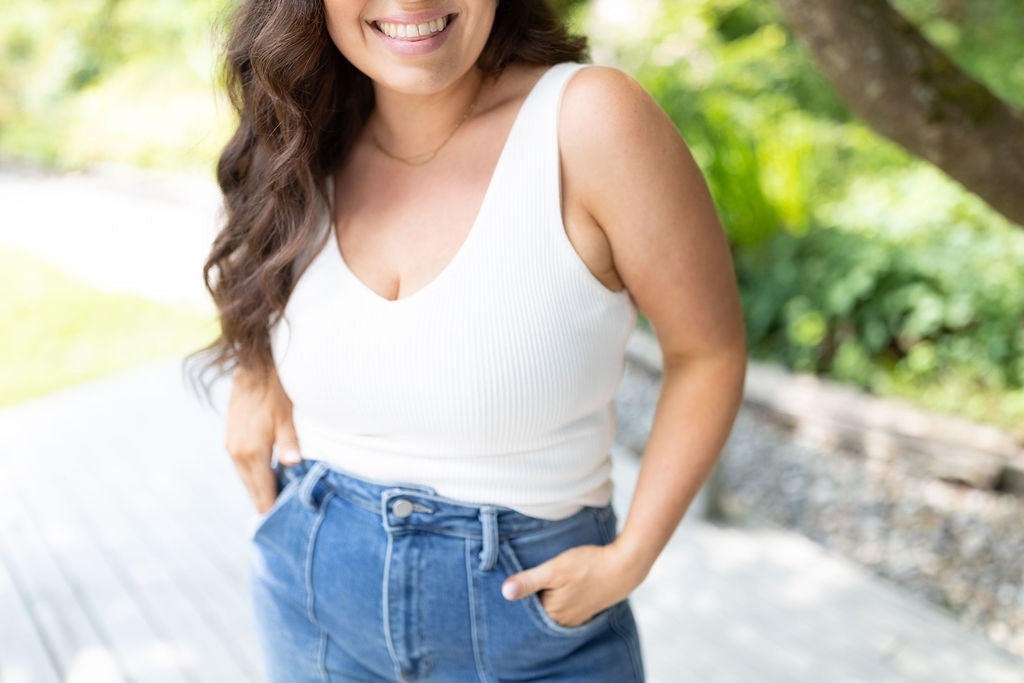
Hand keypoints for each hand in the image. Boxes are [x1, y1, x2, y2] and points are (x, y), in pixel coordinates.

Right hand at [225, 364, 302, 514]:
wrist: (253, 367)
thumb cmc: (275, 390)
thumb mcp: (287, 416)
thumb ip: (290, 442)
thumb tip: (293, 465)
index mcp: (251, 452)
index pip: (262, 491)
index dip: (273, 508)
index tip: (283, 525)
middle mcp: (236, 453)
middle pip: (252, 489)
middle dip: (266, 503)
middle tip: (283, 522)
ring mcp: (231, 446)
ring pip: (246, 478)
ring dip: (259, 489)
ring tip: (275, 504)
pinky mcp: (231, 438)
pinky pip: (242, 466)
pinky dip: (253, 476)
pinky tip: (266, 479)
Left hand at [500, 542, 642, 627]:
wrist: (624, 567)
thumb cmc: (588, 565)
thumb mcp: (555, 568)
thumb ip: (529, 581)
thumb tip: (505, 592)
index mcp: (552, 613)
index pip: (524, 609)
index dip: (520, 593)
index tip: (519, 579)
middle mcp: (562, 621)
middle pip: (538, 610)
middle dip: (532, 596)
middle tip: (532, 577)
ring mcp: (575, 617)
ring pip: (551, 608)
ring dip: (545, 597)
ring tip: (545, 580)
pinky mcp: (584, 610)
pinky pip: (563, 607)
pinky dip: (558, 598)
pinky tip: (561, 586)